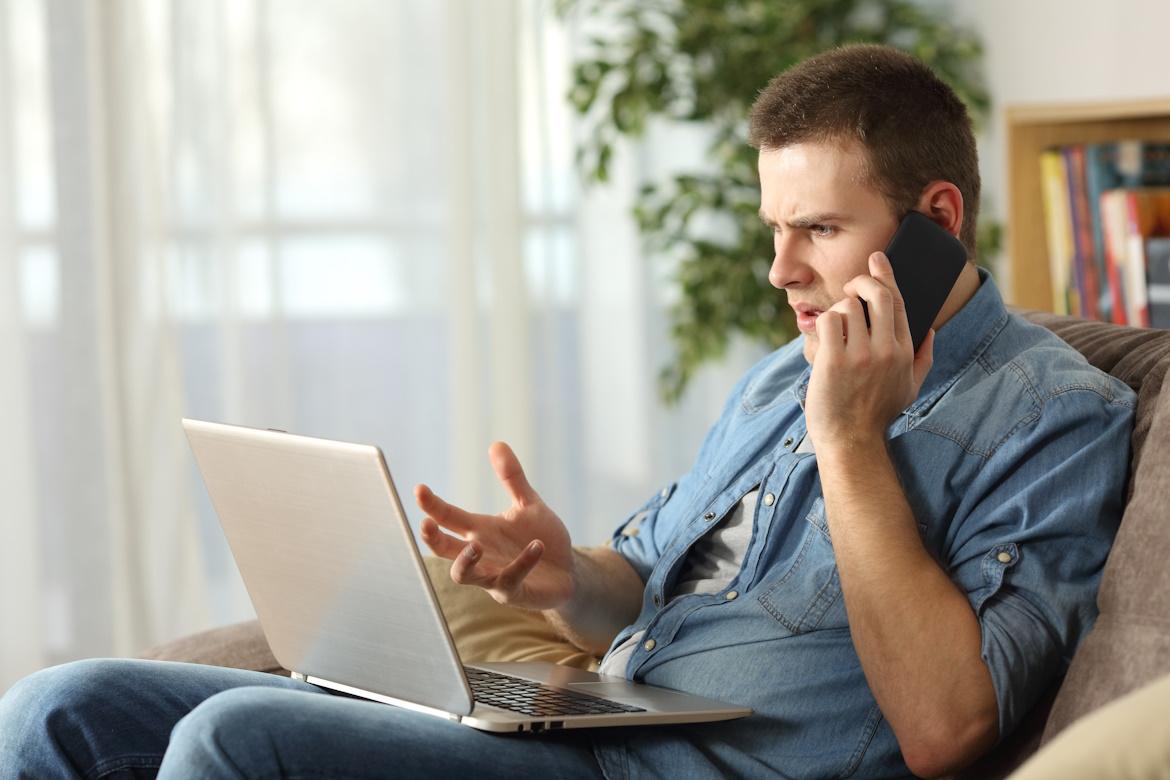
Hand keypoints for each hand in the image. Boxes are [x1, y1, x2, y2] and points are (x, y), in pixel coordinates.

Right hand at [414, 442, 574, 610]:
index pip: (448, 518)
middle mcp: (482, 554)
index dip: (432, 505)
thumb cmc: (542, 538)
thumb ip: (512, 478)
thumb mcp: (528, 504)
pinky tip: (537, 546)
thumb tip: (496, 443)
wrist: (568, 570)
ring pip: (465, 575)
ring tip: (476, 544)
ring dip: (466, 561)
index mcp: (480, 531)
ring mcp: (494, 576)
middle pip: (444, 550)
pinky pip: (510, 579)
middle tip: (426, 524)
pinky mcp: (513, 592)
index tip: (419, 489)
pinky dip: (522, 562)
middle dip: (432, 539)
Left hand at [805, 251, 933, 448]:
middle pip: (876, 295)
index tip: (877, 259)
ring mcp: (861, 355)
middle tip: (849, 288)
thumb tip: (930, 332)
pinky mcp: (834, 361)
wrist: (851, 441)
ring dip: (838, 313)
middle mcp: (886, 350)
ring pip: (848, 307)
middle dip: (860, 283)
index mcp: (905, 352)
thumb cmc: (876, 414)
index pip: (898, 302)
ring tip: (835, 332)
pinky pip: (828, 321)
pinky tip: (823, 340)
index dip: (886, 276)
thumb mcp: (910, 389)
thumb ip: (923, 359)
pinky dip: (823, 325)